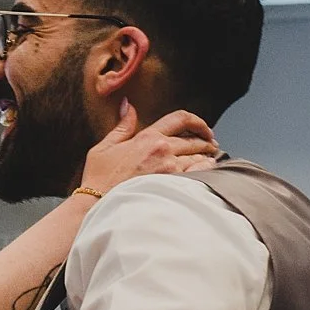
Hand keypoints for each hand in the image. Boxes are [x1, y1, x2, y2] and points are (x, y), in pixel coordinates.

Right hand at [76, 103, 219, 196]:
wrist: (98, 203)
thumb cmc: (99, 178)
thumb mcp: (105, 146)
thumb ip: (123, 125)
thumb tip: (129, 106)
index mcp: (148, 137)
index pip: (181, 118)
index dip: (198, 121)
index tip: (204, 128)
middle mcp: (163, 150)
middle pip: (195, 140)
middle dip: (206, 141)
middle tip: (211, 145)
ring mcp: (170, 169)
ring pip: (199, 158)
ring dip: (206, 157)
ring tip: (209, 159)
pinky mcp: (173, 186)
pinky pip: (199, 175)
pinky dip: (205, 171)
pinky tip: (207, 172)